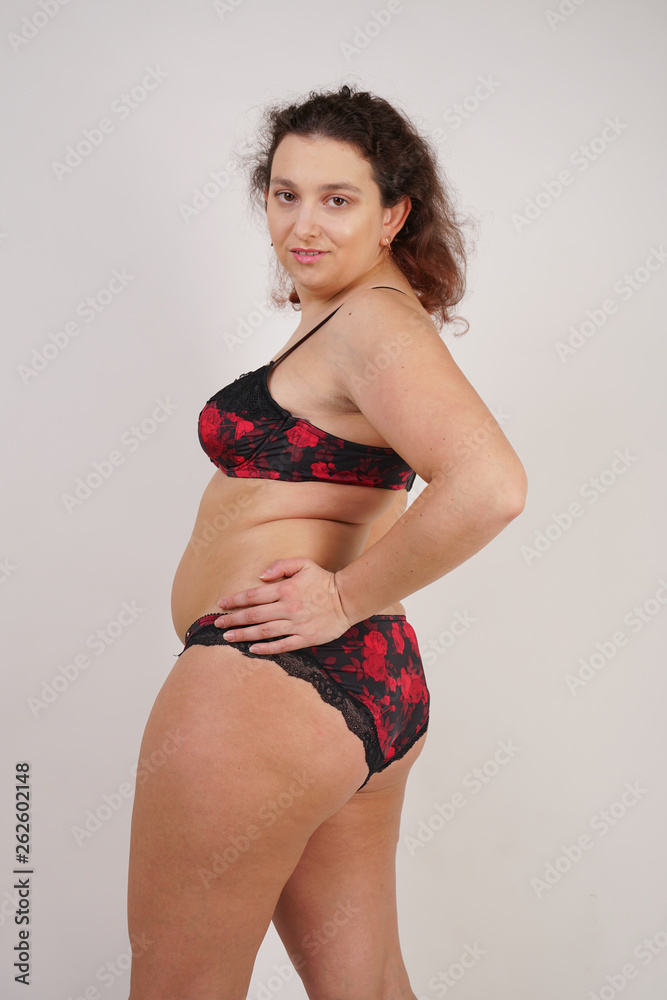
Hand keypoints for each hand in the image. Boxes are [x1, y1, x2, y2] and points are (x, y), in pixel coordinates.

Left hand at [214, 557, 352, 652]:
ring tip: (228, 638)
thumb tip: (260, 576)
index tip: (221, 604)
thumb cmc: (323, 580)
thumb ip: (280, 566)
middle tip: (217, 625)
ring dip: (244, 635)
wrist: (348, 599)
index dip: (235, 600)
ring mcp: (296, 625)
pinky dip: (266, 648)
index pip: (253, 595)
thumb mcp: (304, 564)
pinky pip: (282, 645)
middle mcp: (288, 608)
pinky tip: (252, 650)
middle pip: (254, 615)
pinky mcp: (305, 638)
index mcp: (285, 589)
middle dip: (233, 620)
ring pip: (264, 631)